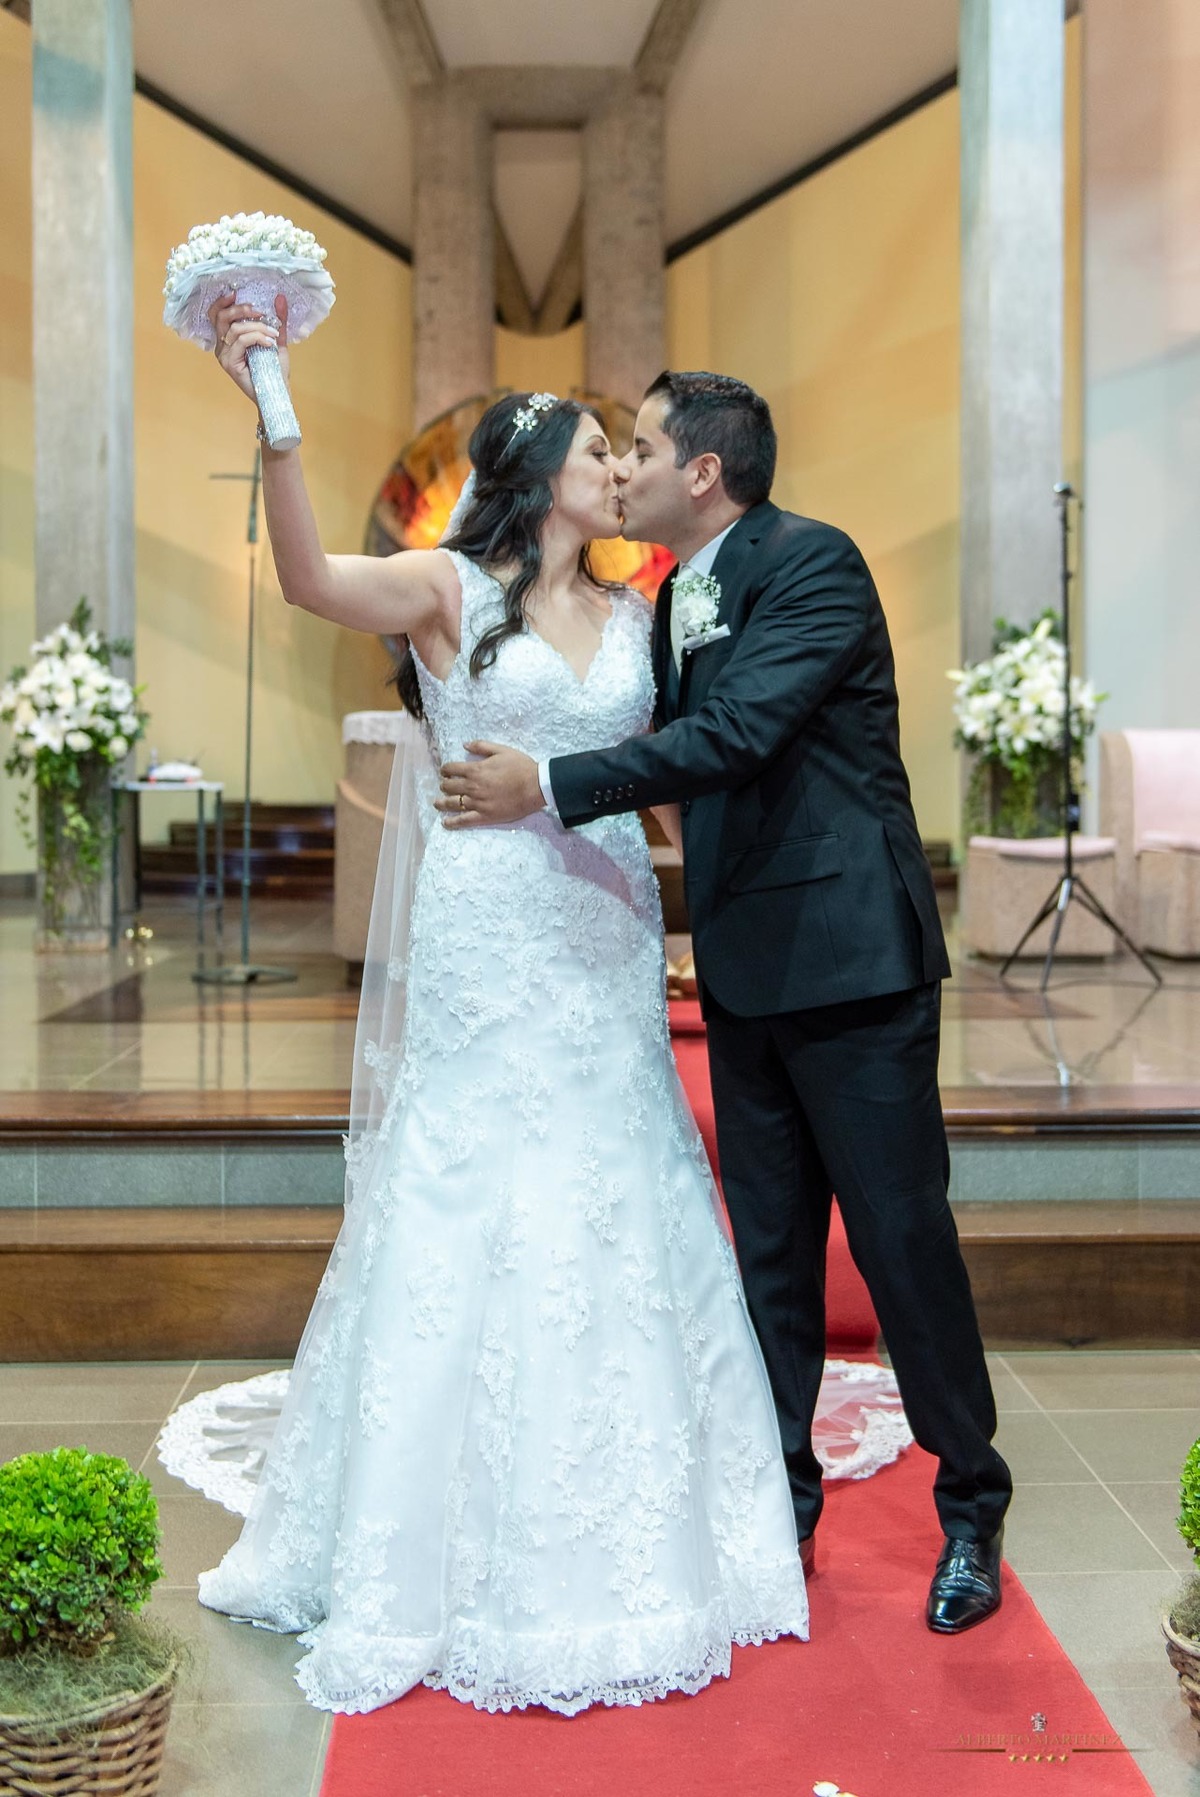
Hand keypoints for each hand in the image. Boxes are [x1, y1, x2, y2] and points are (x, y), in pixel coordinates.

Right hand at [208, 291, 288, 407]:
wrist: (277, 393)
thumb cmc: (274, 370)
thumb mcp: (276, 339)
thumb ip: (277, 320)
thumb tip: (280, 298)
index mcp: (228, 339)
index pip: (217, 315)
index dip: (223, 302)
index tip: (236, 293)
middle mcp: (222, 346)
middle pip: (221, 317)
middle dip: (241, 309)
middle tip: (260, 311)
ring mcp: (223, 355)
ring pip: (235, 329)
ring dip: (257, 327)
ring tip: (273, 334)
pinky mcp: (229, 363)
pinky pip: (241, 341)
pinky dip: (257, 337)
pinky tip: (269, 343)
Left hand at [436, 743, 545, 827]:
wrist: (535, 786)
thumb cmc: (520, 766)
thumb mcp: (501, 750)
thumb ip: (481, 746)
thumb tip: (464, 745)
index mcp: (475, 770)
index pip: (451, 769)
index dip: (445, 769)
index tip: (445, 771)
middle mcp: (472, 787)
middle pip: (449, 786)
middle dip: (444, 784)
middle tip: (444, 785)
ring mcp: (477, 803)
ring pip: (452, 804)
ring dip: (441, 803)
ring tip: (437, 803)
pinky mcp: (484, 816)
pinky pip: (463, 821)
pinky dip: (452, 822)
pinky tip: (445, 823)